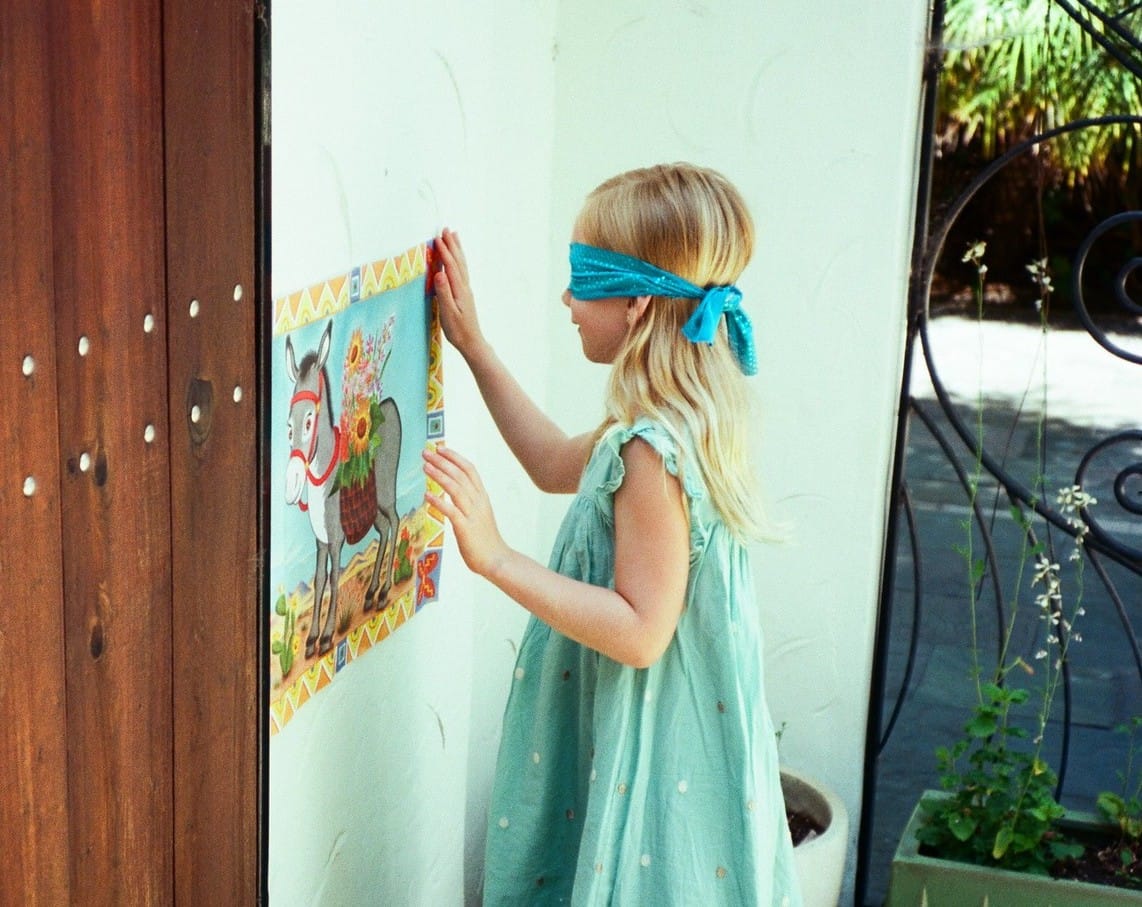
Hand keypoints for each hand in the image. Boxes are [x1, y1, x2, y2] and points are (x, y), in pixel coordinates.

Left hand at [423, 445, 509, 578]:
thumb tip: (451, 489)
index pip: (469, 470)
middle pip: (460, 475)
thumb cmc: (485, 538)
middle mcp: (478, 502)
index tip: (440, 448)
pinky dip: (439, 502)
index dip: (454, 457)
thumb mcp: (479, 513)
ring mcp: (473, 515)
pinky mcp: (465, 529)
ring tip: (425, 467)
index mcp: (482, 497)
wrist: (496, 559)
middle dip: (442, 462)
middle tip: (426, 452)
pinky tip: (427, 495)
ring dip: (439, 476)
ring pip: (456, 489)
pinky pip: (451, 512)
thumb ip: (468, 500)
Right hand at [433, 228, 486, 359]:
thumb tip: (439, 274)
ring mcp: (466, 290)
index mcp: (460, 290)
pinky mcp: (465, 294)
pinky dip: (459, 260)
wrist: (471, 341)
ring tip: (454, 236)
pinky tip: (457, 259)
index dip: (444, 252)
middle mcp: (465, 287)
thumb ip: (443, 293)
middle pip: (459, 261)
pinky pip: (462, 271)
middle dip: (452, 245)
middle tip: (446, 229)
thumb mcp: (447, 312)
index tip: (437, 238)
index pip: (451, 266)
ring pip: (462, 265)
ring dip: (458, 249)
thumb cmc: (458, 330)